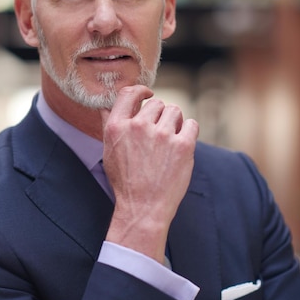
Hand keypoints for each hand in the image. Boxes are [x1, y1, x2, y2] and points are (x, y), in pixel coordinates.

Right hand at [100, 85, 198, 262]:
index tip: (148, 95)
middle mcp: (138, 126)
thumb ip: (109, 125)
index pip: (130, 93)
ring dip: (175, 122)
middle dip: (159, 115)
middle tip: (159, 135)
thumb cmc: (126, 181)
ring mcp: (162, 135)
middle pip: (157, 103)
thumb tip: (107, 106)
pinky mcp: (183, 145)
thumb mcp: (109, 151)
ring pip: (175, 111)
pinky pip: (191, 124)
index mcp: (117, 126)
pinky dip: (188, 132)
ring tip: (169, 141)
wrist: (143, 208)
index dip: (142, 91)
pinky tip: (181, 145)